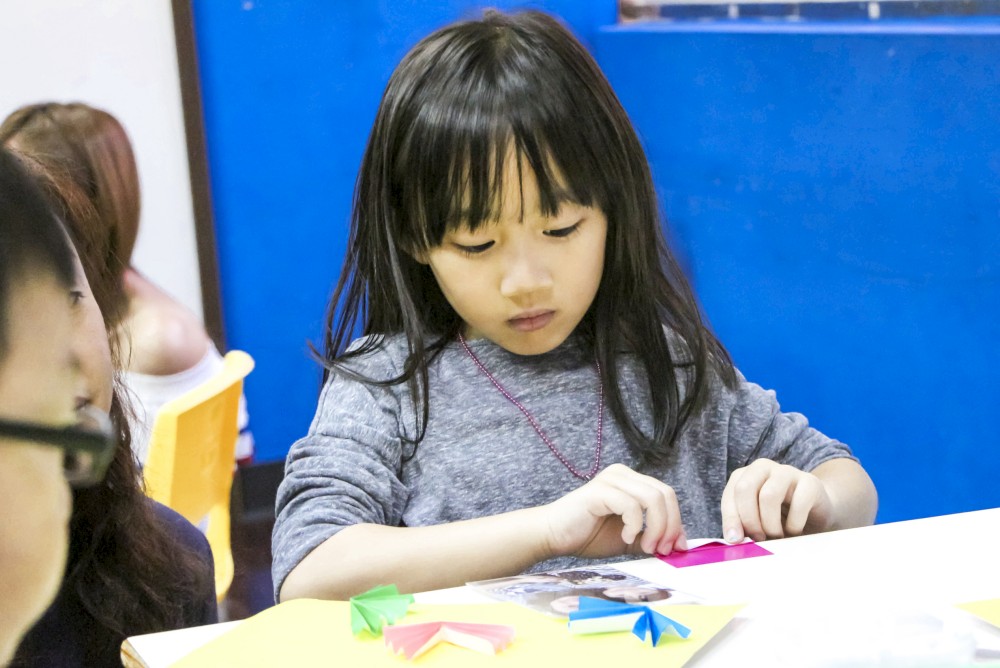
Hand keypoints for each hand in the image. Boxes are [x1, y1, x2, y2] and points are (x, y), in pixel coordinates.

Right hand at [541, 464, 686, 558]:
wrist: (553, 536)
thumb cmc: (586, 535)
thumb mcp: (628, 538)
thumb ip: (650, 538)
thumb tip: (679, 544)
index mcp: (631, 481)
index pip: (667, 495)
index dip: (676, 522)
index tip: (674, 548)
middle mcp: (623, 474)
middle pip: (665, 494)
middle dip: (670, 526)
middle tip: (661, 550)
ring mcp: (611, 479)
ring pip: (653, 498)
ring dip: (656, 528)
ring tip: (645, 546)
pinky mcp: (600, 490)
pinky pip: (631, 505)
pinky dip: (634, 525)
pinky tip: (625, 537)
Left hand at [721, 459, 833, 542]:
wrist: (815, 512)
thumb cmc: (779, 517)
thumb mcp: (756, 520)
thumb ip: (742, 525)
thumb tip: (733, 538)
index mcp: (744, 475)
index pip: (730, 494)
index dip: (731, 519)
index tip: (735, 540)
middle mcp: (763, 468)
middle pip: (745, 488)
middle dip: (749, 519)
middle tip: (758, 538)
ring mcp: (787, 472)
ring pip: (769, 495)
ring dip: (770, 524)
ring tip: (776, 536)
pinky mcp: (810, 482)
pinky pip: (798, 504)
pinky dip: (794, 525)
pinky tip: (794, 532)